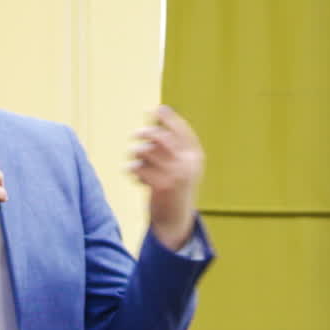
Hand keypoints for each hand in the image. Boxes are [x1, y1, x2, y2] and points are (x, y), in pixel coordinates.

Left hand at [130, 106, 203, 250]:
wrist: (175, 221)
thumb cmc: (174, 190)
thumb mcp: (180, 168)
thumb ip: (172, 150)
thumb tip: (154, 124)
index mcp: (195, 157)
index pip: (183, 131)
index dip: (169, 118)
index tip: (156, 109)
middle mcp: (188, 164)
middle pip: (164, 138)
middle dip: (148, 133)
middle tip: (136, 134)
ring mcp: (176, 175)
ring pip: (149, 152)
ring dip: (136, 153)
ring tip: (133, 158)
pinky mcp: (161, 187)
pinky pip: (140, 169)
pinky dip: (133, 169)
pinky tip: (133, 174)